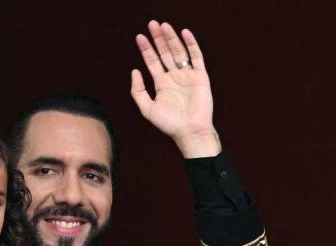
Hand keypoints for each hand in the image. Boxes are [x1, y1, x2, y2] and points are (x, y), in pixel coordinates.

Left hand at [131, 20, 220, 157]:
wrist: (190, 131)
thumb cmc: (169, 124)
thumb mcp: (147, 108)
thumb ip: (138, 91)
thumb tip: (134, 70)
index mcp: (162, 84)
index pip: (153, 61)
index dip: (146, 49)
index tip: (139, 37)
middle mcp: (175, 77)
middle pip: (165, 53)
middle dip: (158, 39)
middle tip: (152, 24)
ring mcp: (188, 76)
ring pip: (179, 52)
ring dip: (171, 38)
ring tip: (164, 26)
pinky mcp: (200, 77)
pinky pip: (196, 57)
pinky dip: (191, 44)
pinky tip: (184, 33)